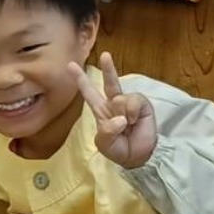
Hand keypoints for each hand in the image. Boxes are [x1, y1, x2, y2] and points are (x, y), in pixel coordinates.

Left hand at [72, 52, 156, 169]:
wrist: (138, 157)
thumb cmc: (118, 150)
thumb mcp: (105, 143)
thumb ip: (107, 131)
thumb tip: (120, 118)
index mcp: (101, 111)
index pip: (90, 93)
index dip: (81, 80)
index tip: (71, 65)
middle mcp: (114, 104)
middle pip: (110, 83)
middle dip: (108, 68)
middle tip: (105, 55)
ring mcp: (129, 103)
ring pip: (121, 97)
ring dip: (123, 113)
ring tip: (127, 125)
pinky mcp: (143, 105)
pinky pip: (134, 101)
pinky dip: (133, 112)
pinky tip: (135, 121)